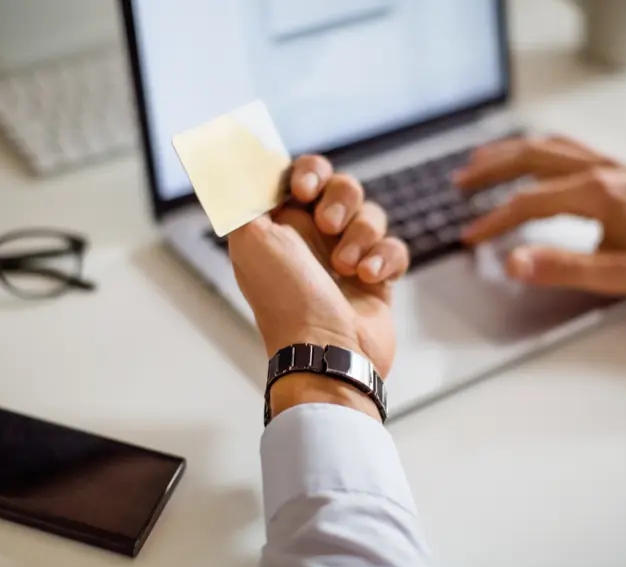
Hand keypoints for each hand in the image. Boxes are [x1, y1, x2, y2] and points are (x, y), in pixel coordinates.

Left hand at [228, 156, 409, 418]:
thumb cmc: (286, 299)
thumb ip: (240, 191)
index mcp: (280, 226)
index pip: (300, 176)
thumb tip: (230, 154)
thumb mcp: (250, 237)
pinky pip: (394, 247)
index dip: (308, 173)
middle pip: (343, 187)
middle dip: (341, 199)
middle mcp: (313, 239)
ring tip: (346, 266)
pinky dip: (385, 258)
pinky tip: (369, 278)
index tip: (303, 189)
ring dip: (362, 235)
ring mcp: (348, 259)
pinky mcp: (377, 279)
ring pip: (371, 215)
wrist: (326, 353)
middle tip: (327, 225)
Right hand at [455, 136, 625, 295]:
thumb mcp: (617, 275)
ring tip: (480, 161)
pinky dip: (538, 146)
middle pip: (530, 157)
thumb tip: (513, 263)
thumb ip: (560, 268)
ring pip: (548, 145)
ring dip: (509, 151)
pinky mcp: (617, 167)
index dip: (494, 220)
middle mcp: (599, 169)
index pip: (528, 202)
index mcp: (596, 193)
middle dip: (490, 169)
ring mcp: (609, 163)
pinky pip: (568, 145)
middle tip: (459, 182)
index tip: (470, 237)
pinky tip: (529, 154)